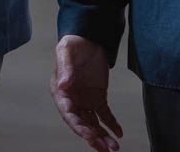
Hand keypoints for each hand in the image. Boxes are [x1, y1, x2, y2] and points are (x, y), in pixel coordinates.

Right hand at [54, 34, 122, 151]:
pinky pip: (104, 114)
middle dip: (92, 137)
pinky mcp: (97, 97)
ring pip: (93, 123)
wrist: (88, 38)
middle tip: (105, 148)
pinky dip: (112, 124)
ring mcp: (85, 100)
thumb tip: (64, 84)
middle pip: (81, 123)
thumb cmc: (73, 44)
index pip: (68, 113)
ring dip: (102, 136)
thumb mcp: (66, 51)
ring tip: (114, 147)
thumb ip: (65, 67)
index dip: (78, 126)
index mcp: (60, 91)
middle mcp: (72, 99)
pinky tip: (119, 133)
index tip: (89, 135)